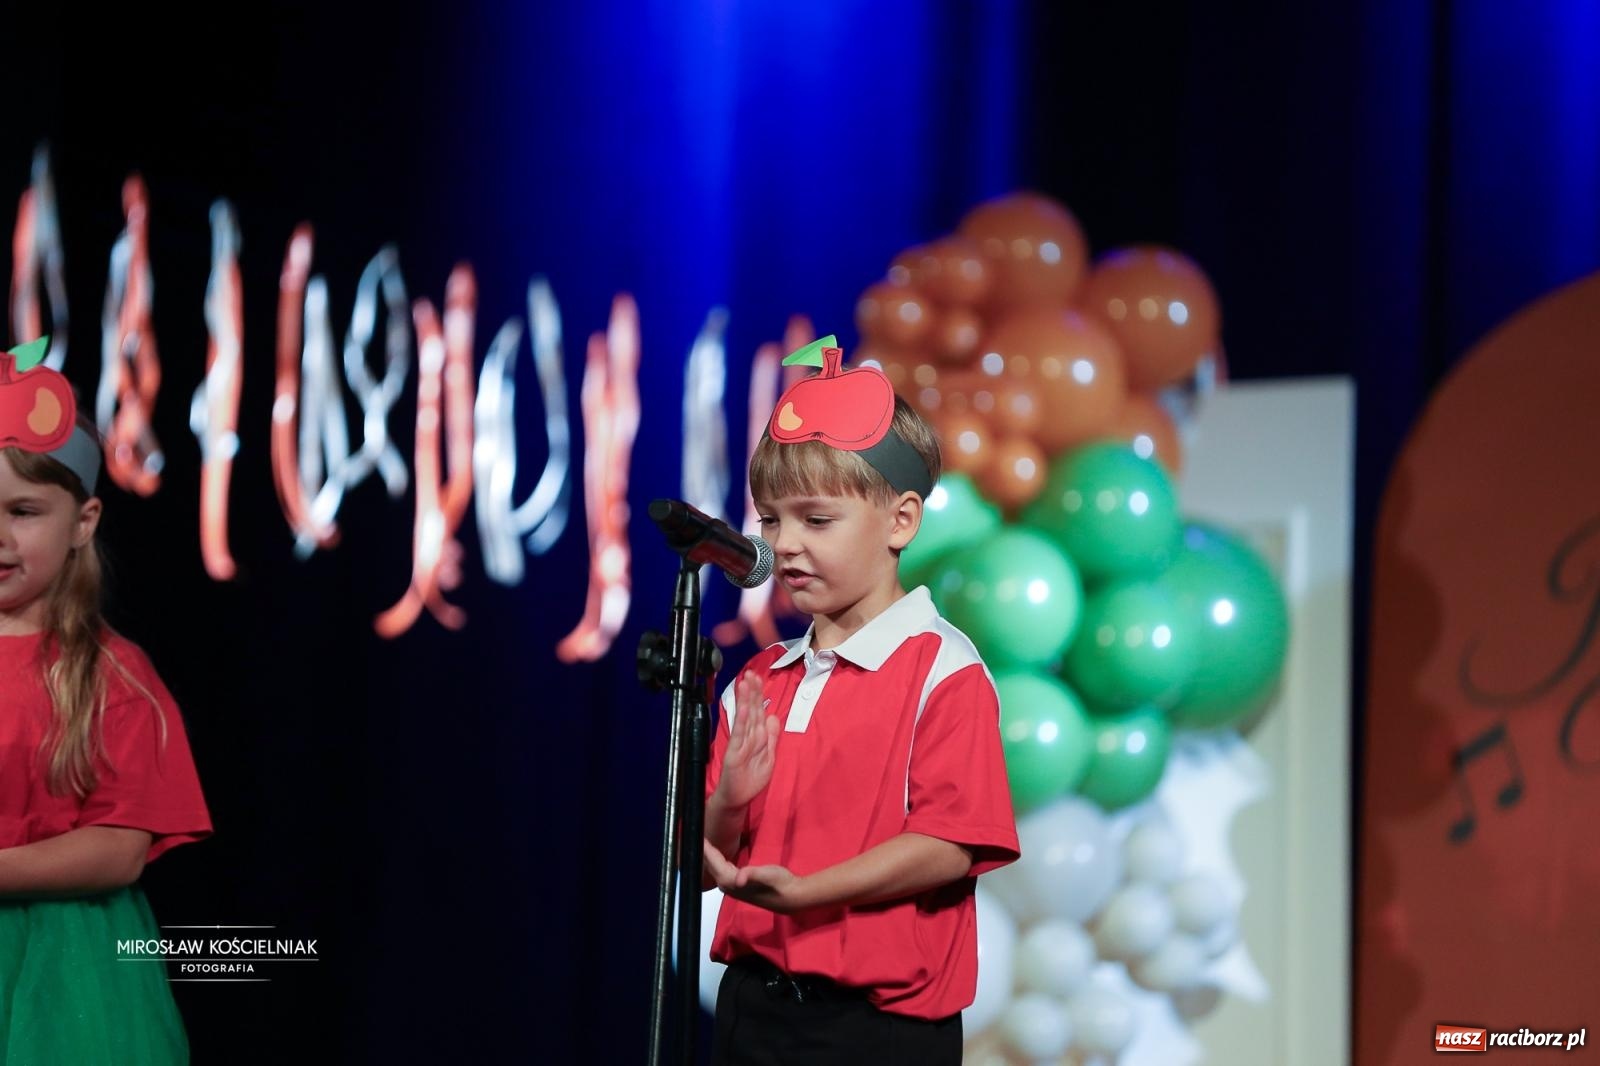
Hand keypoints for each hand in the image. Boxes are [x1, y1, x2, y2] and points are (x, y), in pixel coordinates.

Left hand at [703, 840, 807, 914]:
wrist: (791, 897)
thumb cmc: (780, 883)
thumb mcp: (768, 874)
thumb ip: (752, 874)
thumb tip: (739, 879)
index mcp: (731, 881)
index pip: (713, 861)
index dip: (705, 847)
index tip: (697, 833)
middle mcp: (727, 886)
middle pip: (710, 866)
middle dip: (702, 851)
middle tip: (695, 834)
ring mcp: (732, 888)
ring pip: (714, 869)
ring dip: (708, 857)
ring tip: (703, 842)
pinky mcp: (738, 886)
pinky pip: (721, 871)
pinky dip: (716, 861)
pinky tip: (716, 855)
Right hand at [714, 671, 779, 809]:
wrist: (736, 799)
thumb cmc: (750, 779)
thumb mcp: (768, 756)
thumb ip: (771, 737)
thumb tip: (773, 716)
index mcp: (756, 736)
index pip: (758, 711)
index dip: (759, 694)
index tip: (758, 677)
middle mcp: (747, 737)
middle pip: (751, 710)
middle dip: (751, 691)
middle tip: (751, 673)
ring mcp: (740, 744)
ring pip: (745, 719)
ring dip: (745, 701)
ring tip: (745, 684)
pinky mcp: (734, 754)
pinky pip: (740, 736)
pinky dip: (742, 722)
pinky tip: (743, 710)